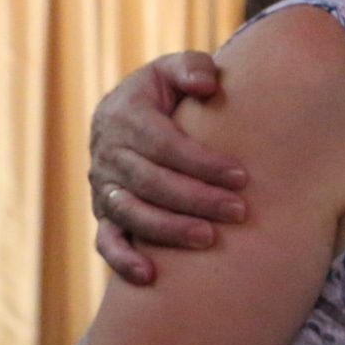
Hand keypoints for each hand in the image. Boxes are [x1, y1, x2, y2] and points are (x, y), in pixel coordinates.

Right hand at [89, 51, 247, 285]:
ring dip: (169, 230)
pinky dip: (123, 260)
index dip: (202, 163)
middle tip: (238, 211)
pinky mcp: (103, 213)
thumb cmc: (166, 92)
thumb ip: (192, 68)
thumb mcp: (175, 68)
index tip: (241, 177)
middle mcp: (108, 152)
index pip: (164, 145)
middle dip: (196, 199)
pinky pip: (106, 241)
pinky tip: (150, 276)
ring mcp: (103, 186)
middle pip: (151, 183)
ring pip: (131, 213)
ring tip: (208, 239)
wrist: (130, 112)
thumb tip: (207, 86)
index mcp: (125, 115)